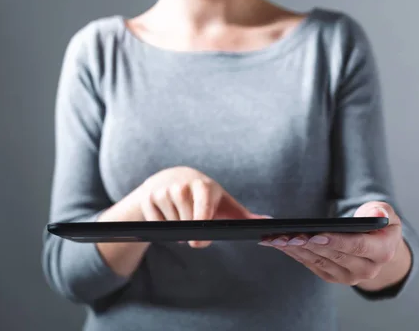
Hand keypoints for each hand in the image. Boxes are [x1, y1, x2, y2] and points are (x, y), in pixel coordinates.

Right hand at [132, 166, 263, 247]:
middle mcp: (182, 187)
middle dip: (189, 232)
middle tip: (192, 224)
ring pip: (170, 226)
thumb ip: (246, 217)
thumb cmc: (205, 195)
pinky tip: (167, 215)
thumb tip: (271, 224)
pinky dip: (161, 226)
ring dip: (176, 230)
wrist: (172, 178)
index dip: (201, 230)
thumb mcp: (224, 203)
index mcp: (203, 187)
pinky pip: (155, 224)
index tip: (199, 241)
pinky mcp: (148, 198)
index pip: (202, 213)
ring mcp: (163, 191)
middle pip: (185, 226)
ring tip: (180, 217)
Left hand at [259, 202, 404, 286]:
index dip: (336, 241)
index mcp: (382, 252)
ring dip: (296, 250)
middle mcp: (366, 270)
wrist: (378, 246)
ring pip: (318, 262)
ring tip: (277, 238)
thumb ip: (383, 211)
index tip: (315, 235)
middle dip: (308, 244)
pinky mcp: (333, 276)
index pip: (357, 247)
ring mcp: (348, 276)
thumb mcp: (387, 213)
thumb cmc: (380, 224)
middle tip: (287, 235)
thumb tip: (378, 213)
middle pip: (333, 256)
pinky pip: (311, 265)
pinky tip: (279, 243)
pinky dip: (294, 253)